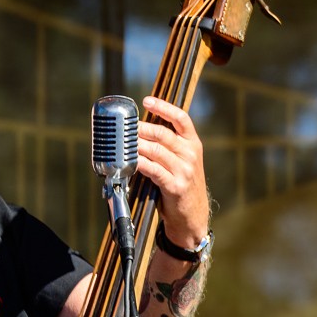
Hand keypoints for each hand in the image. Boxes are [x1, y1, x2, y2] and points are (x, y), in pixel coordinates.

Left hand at [138, 96, 209, 248]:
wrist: (193, 215)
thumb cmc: (181, 184)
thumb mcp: (181, 161)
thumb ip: (167, 146)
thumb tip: (140, 131)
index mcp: (193, 143)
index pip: (181, 118)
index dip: (163, 107)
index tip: (147, 101)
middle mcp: (190, 154)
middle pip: (163, 134)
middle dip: (142, 128)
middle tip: (126, 126)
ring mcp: (184, 170)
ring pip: (156, 151)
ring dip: (137, 145)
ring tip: (123, 142)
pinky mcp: (175, 186)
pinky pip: (154, 170)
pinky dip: (140, 163)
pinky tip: (131, 160)